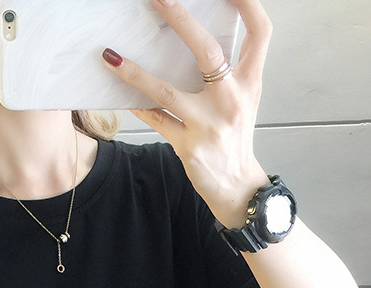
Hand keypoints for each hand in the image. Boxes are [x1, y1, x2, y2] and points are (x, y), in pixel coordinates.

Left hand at [102, 0, 271, 227]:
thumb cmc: (234, 138)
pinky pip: (156, 120)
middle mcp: (232, 100)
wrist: (237, 186)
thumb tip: (192, 39)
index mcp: (250, 83)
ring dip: (135, 72)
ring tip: (110, 56)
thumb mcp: (242, 101)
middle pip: (207, 51)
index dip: (248, 3)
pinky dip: (137, 105)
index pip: (260, 33)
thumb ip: (227, 72)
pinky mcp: (188, 146)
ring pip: (167, 91)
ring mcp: (208, 124)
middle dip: (180, 19)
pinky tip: (119, 92)